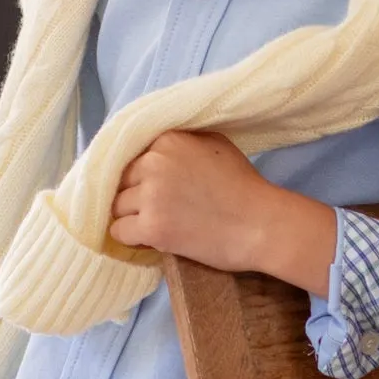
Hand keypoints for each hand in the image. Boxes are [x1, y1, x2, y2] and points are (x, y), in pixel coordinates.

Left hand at [108, 130, 337, 294]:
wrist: (262, 225)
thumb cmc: (243, 186)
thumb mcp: (215, 145)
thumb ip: (182, 141)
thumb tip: (152, 148)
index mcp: (168, 139)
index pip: (131, 157)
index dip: (142, 176)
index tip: (157, 189)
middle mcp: (155, 162)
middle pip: (121, 181)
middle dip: (136, 196)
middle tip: (161, 210)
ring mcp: (152, 195)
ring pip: (116, 207)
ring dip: (134, 218)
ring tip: (160, 225)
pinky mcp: (152, 227)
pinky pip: (119, 232)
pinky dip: (132, 238)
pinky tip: (153, 239)